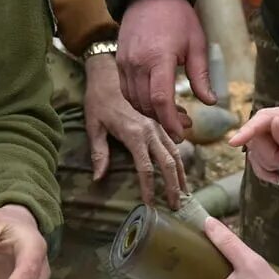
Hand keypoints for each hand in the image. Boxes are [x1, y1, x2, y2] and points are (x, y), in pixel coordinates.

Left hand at [83, 51, 186, 207]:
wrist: (108, 72)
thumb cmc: (98, 99)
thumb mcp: (93, 126)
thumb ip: (99, 153)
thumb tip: (98, 178)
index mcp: (134, 134)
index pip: (146, 168)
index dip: (149, 189)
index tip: (149, 205)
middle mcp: (151, 130)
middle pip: (168, 163)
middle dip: (173, 186)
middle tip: (176, 206)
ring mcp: (158, 125)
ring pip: (176, 152)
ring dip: (182, 173)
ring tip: (185, 192)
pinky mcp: (159, 121)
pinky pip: (175, 140)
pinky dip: (181, 156)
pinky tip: (184, 169)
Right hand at [117, 0, 214, 138]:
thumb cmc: (178, 17)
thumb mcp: (197, 44)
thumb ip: (201, 76)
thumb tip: (210, 102)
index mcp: (159, 58)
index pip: (161, 100)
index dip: (170, 121)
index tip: (181, 134)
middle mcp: (137, 63)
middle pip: (146, 104)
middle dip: (163, 121)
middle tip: (183, 127)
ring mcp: (125, 62)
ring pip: (134, 100)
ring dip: (151, 113)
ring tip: (170, 116)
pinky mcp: (119, 61)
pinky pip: (126, 90)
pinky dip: (139, 102)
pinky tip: (154, 103)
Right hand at [230, 105, 278, 195]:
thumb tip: (273, 122)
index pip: (267, 117)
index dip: (249, 129)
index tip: (234, 142)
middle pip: (257, 133)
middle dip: (268, 154)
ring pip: (255, 146)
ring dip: (267, 163)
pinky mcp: (274, 148)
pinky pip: (256, 158)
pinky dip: (263, 170)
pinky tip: (277, 178)